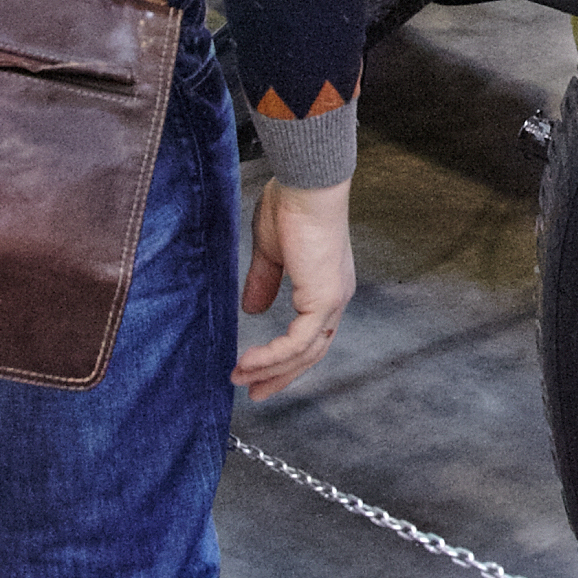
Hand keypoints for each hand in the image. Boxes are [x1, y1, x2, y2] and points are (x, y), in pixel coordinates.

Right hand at [233, 181, 355, 400]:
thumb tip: (253, 310)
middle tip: (255, 391)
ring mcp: (332, 300)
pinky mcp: (323, 300)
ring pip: (305, 352)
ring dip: (271, 370)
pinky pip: (297, 343)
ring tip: (241, 378)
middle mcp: (335, 297)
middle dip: (282, 375)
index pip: (311, 333)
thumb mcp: (271, 253)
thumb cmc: (291, 206)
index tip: (258, 371)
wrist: (307, 185)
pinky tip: (249, 363)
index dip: (286, 356)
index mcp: (326, 285)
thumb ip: (263, 283)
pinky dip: (273, 357)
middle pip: (312, 351)